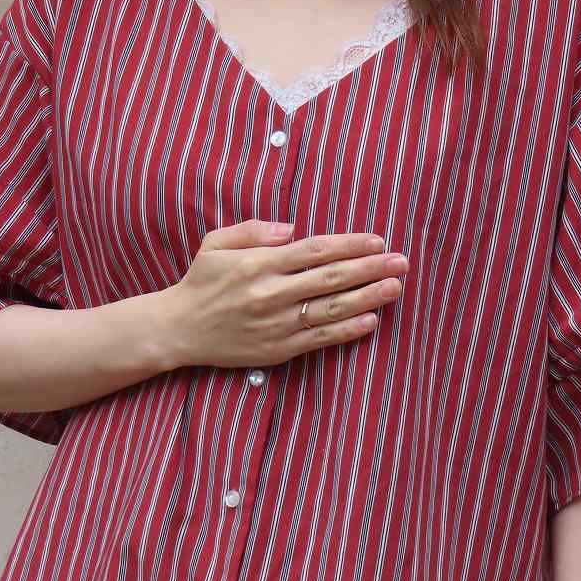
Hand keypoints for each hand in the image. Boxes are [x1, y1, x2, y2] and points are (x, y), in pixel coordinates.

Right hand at [162, 218, 408, 368]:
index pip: (316, 250)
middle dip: (371, 268)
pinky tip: (371, 320)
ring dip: (369, 298)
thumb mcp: (217, 243)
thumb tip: (292, 230)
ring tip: (396, 288)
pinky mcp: (278, 350)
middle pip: (332, 278)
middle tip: (401, 262)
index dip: (351, 245)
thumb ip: (254, 229)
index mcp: (258, 263)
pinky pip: (320, 340)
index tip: (377, 240)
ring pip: (332, 309)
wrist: (179, 329)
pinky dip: (348, 330)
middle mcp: (271, 294)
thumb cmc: (201, 282)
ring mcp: (276, 325)